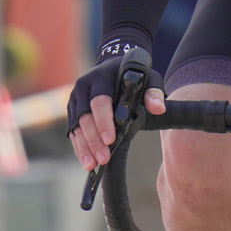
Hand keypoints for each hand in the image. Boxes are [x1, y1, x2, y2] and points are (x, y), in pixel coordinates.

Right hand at [67, 42, 166, 170]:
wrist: (112, 65)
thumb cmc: (133, 75)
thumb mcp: (148, 78)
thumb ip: (153, 92)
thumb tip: (158, 108)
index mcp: (101, 77)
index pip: (99, 101)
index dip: (104, 121)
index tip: (110, 139)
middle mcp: (84, 87)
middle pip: (85, 117)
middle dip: (93, 140)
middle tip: (103, 159)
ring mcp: (75, 99)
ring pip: (76, 126)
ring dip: (84, 147)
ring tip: (91, 165)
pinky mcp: (73, 110)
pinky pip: (73, 131)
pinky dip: (79, 147)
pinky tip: (86, 160)